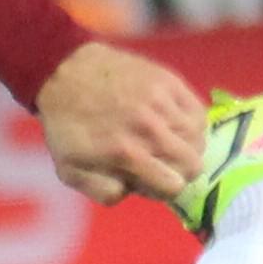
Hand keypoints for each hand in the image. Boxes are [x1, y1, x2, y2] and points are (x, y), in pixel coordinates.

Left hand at [36, 37, 209, 204]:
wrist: (63, 72)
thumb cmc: (66, 125)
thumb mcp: (71, 170)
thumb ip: (104, 191)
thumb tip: (133, 191)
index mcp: (127, 155)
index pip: (174, 187)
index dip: (164, 189)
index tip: (152, 179)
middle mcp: (150, 130)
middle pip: (194, 165)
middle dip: (179, 171)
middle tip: (163, 163)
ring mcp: (162, 103)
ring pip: (199, 139)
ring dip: (186, 147)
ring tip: (167, 141)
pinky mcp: (169, 82)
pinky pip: (199, 112)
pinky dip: (191, 123)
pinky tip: (172, 123)